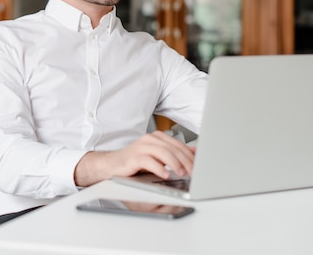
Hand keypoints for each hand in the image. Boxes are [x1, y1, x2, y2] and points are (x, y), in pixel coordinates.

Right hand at [74, 131, 195, 186]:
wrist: (112, 165)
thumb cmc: (135, 162)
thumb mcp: (158, 157)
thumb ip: (175, 153)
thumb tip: (195, 152)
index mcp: (158, 137)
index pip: (179, 145)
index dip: (190, 156)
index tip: (200, 167)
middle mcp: (150, 139)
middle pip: (173, 148)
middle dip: (186, 161)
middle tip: (194, 173)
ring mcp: (141, 147)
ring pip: (163, 152)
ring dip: (175, 164)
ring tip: (182, 173)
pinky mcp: (134, 157)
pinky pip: (149, 161)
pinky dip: (159, 168)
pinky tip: (166, 175)